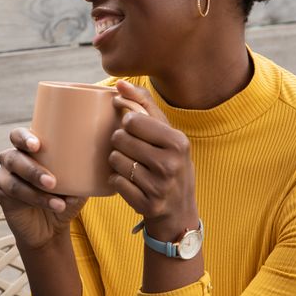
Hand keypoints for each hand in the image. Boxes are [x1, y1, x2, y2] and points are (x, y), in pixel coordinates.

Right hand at [0, 127, 86, 250]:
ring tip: (57, 197)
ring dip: (36, 187)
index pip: (18, 135)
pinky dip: (36, 199)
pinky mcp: (3, 195)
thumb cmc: (65, 197)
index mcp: (28, 148)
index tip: (37, 145)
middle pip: (13, 156)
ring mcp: (5, 177)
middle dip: (32, 168)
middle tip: (51, 181)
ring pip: (14, 178)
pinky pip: (15, 195)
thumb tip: (102, 158)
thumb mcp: (77, 179)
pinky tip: (55, 204)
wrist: (52, 228)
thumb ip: (83, 166)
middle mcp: (13, 159)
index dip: (24, 138)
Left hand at [108, 80, 197, 239]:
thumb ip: (144, 105)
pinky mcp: (147, 205)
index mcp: (178, 142)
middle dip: (121, 142)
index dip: (128, 123)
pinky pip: (115, 181)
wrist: (180, 210)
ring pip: (115, 160)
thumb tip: (119, 84)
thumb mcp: (168, 134)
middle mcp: (171, 164)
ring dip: (118, 162)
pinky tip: (132, 183)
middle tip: (134, 150)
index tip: (136, 129)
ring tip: (133, 166)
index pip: (132, 119)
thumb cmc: (171, 163)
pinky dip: (118, 180)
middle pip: (120, 138)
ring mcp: (159, 187)